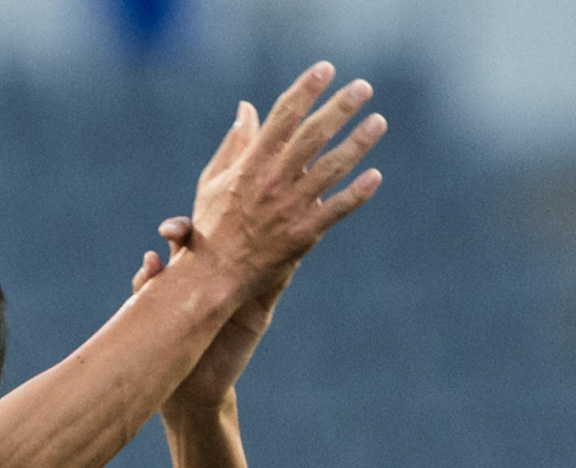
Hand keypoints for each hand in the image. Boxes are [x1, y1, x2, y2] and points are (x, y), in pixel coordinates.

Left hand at [132, 215, 287, 415]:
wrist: (188, 389)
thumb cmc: (164, 347)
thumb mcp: (150, 313)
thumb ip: (146, 286)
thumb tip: (150, 260)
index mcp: (187, 271)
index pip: (186, 239)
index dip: (179, 229)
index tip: (167, 232)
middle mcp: (217, 273)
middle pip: (222, 237)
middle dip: (212, 225)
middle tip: (197, 229)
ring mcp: (242, 287)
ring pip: (256, 250)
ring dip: (258, 231)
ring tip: (254, 216)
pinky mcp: (261, 306)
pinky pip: (279, 278)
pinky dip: (287, 258)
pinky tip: (293, 238)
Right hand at [184, 63, 385, 302]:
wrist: (214, 276)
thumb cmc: (212, 225)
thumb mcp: (213, 180)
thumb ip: (234, 143)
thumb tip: (246, 108)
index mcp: (250, 165)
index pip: (282, 117)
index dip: (305, 90)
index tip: (325, 69)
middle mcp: (272, 182)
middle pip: (313, 135)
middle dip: (340, 107)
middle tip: (363, 87)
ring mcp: (290, 207)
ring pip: (332, 168)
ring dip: (358, 142)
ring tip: (378, 121)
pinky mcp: (304, 233)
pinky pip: (337, 209)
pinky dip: (356, 192)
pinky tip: (375, 176)